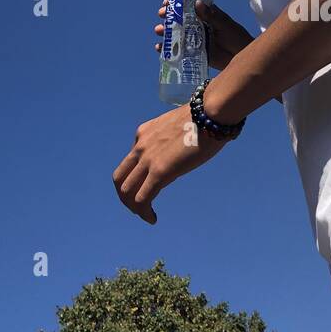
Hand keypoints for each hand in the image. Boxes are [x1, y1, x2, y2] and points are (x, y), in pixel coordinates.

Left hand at [112, 105, 226, 223]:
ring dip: (133, 207)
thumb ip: (172, 141)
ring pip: (126, 191)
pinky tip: (152, 218)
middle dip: (126, 197)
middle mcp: (140, 146)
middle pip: (120, 178)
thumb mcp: (179, 127)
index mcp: (144, 133)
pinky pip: (142, 198)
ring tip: (145, 215)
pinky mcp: (160, 171)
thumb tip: (180, 152)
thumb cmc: (205, 118)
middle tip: (139, 207)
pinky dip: (143, 212)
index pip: (130, 161)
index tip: (148, 188)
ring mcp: (148, 159)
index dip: (135, 179)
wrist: (210, 113)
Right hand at [154, 0, 252, 70]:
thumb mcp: (225, 25)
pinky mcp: (193, 52)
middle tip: (162, 15)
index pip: (187, 4)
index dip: (175, 2)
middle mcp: (197, 25)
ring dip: (165, 31)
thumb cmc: (237, 38)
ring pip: (175, 33)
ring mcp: (194, 38)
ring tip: (159, 31)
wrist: (242, 57)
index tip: (167, 1)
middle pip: (178, 18)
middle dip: (167, 16)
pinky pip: (177, 50)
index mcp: (205, 14)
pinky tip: (159, 48)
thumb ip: (212, 16)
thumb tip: (197, 3)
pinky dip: (167, 49)